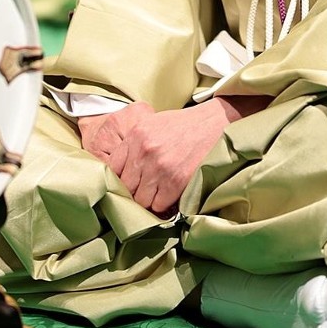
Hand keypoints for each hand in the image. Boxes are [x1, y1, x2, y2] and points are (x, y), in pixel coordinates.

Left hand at [79, 95, 268, 216]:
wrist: (213, 123)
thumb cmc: (182, 126)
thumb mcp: (151, 125)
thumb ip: (132, 145)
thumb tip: (116, 171)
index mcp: (135, 135)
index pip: (113, 169)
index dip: (118, 180)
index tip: (125, 184)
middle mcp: (144, 151)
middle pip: (126, 187)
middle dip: (133, 193)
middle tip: (142, 192)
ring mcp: (159, 167)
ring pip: (141, 200)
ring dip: (149, 200)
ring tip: (158, 193)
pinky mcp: (176, 180)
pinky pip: (159, 204)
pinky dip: (163, 203)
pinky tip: (170, 194)